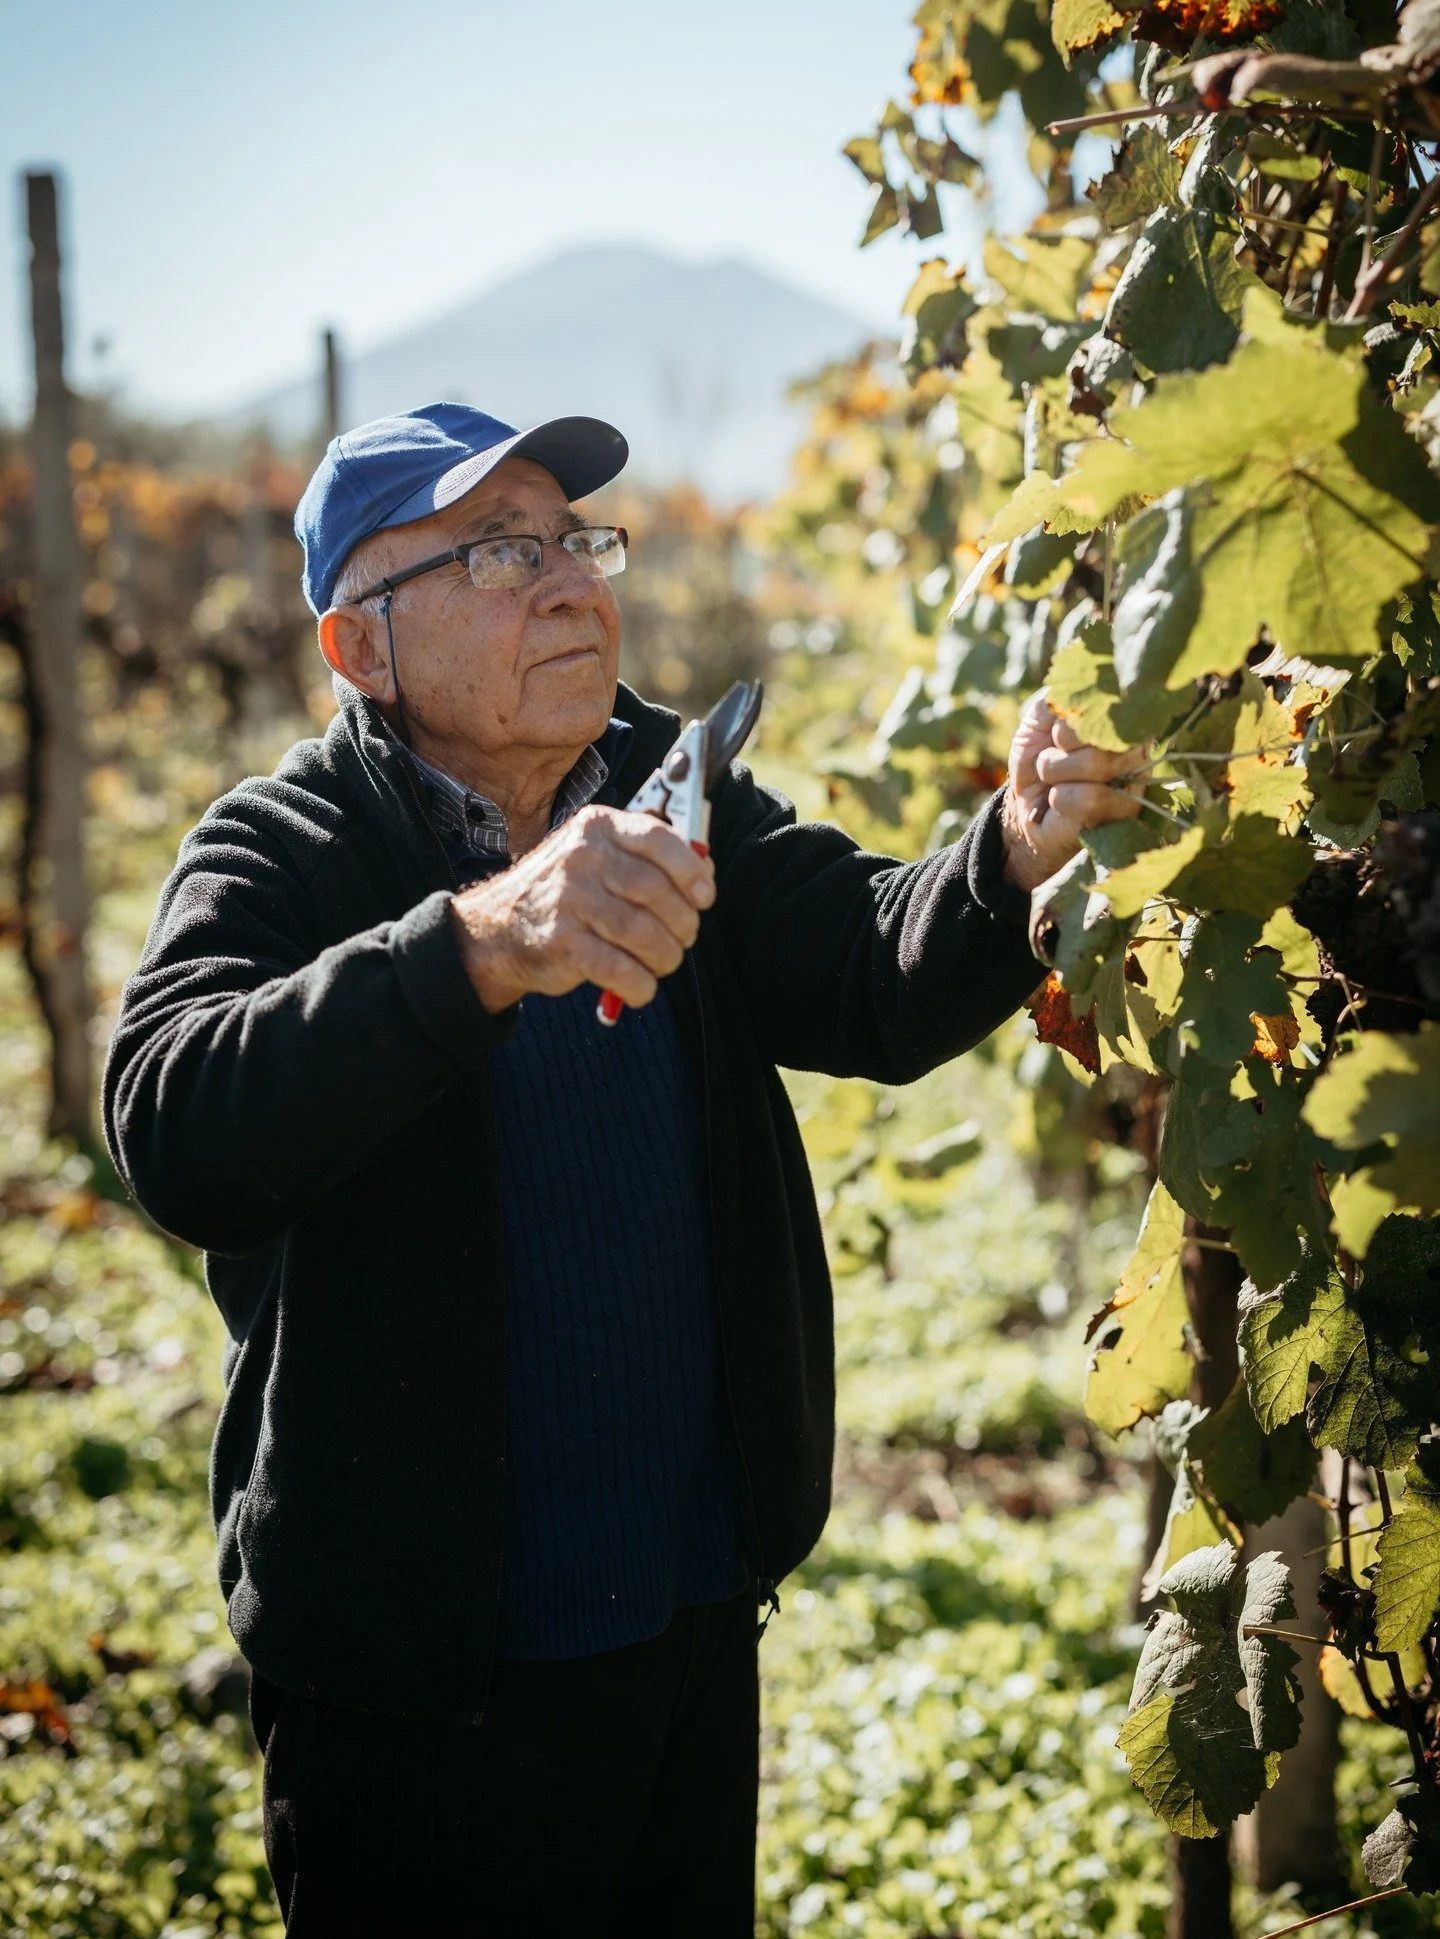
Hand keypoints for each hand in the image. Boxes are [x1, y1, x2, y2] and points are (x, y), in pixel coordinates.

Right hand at [450, 806, 715, 1014]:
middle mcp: (582, 857)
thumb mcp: (595, 856)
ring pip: (645, 933)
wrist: (495, 929)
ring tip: (663, 964)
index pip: (659, 839)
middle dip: (683, 923)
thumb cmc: (561, 893)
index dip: (692, 871)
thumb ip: (645, 858)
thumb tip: (705, 871)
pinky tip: (640, 988)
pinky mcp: (562, 942)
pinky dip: (640, 985)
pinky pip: (621, 969)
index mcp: (596, 827)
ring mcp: (570, 899)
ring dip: (665, 957)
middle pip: (657, 892)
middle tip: (683, 938)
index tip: (705, 896)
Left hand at [1002, 691, 1143, 891]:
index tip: (1055, 735)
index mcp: (1120, 717)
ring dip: (1056, 772)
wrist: (1023, 805)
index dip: (1068, 722)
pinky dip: (1061, 799)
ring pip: (1096, 765)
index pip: (1105, 703)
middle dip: (1059, 748)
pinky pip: (1092, 799)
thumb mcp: (1040, 718)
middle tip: (1051, 758)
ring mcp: (1137, 779)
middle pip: (1100, 733)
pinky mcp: (1127, 813)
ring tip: (1054, 780)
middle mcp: (1137, 745)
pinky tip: (1061, 803)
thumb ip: (1062, 697)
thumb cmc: (1037, 756)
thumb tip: (1083, 688)